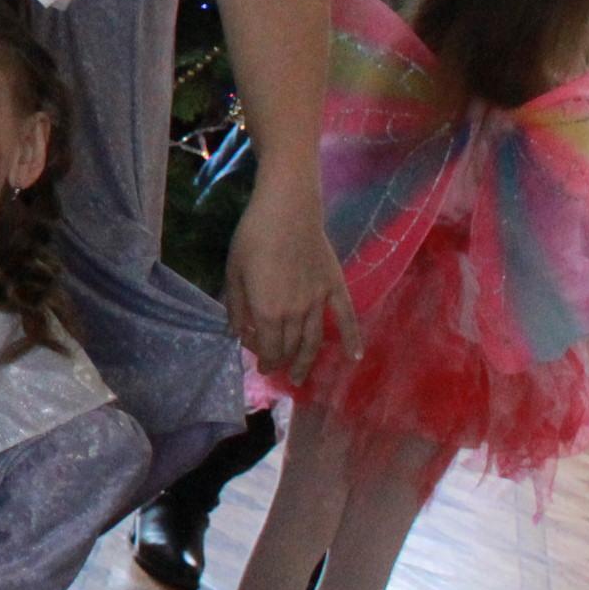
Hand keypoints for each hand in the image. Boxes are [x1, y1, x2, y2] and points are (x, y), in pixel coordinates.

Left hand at [225, 164, 355, 383]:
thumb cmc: (252, 238)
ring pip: (314, 341)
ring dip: (307, 361)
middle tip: (275, 369)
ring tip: (300, 377)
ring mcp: (319, 302)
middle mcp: (296, 313)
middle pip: (290, 347)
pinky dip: (352, 339)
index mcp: (268, 312)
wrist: (287, 211)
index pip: (268, 348)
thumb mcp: (233, 273)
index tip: (257, 363)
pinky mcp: (335, 287)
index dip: (262, 358)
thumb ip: (235, 307)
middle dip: (281, 361)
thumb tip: (237, 334)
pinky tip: (355, 357)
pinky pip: (347, 318)